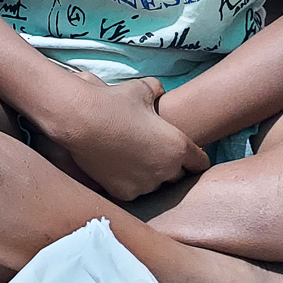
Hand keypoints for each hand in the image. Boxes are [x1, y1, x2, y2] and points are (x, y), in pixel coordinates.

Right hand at [48, 76, 210, 202]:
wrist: (81, 119)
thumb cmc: (115, 102)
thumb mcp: (141, 89)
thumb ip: (157, 91)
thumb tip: (159, 92)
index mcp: (177, 147)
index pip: (201, 162)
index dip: (195, 156)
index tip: (186, 153)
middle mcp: (166, 170)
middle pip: (178, 176)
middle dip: (169, 166)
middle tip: (153, 151)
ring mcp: (145, 185)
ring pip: (154, 184)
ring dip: (148, 175)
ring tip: (131, 158)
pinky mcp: (124, 193)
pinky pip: (133, 190)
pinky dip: (128, 181)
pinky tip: (117, 167)